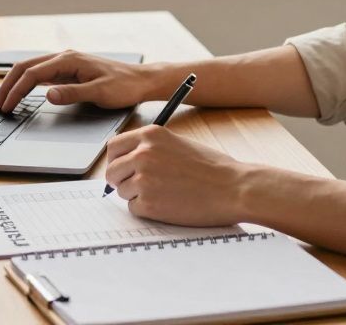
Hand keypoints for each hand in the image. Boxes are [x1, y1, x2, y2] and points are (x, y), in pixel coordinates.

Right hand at [0, 50, 170, 112]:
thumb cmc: (124, 86)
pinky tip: (22, 93)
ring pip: (31, 69)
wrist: (141, 81)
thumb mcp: (99, 92)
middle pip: (25, 67)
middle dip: (8, 85)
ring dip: (15, 83)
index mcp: (68, 60)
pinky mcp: (69, 70)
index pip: (32, 74)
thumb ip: (72, 93)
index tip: (6, 107)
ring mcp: (66, 63)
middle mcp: (64, 57)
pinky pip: (41, 74)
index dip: (16, 91)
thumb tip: (48, 95)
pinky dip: (26, 83)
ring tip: (5, 100)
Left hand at [104, 126, 248, 226]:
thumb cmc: (214, 168)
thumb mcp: (178, 144)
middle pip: (112, 171)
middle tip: (138, 186)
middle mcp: (143, 154)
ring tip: (164, 194)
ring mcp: (144, 179)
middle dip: (121, 180)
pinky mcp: (148, 203)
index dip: (116, 160)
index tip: (122, 168)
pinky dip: (147, 210)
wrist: (234, 188)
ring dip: (136, 196)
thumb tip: (128, 160)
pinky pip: (134, 208)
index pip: (114, 146)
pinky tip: (168, 204)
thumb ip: (151, 148)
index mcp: (151, 135)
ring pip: (121, 191)